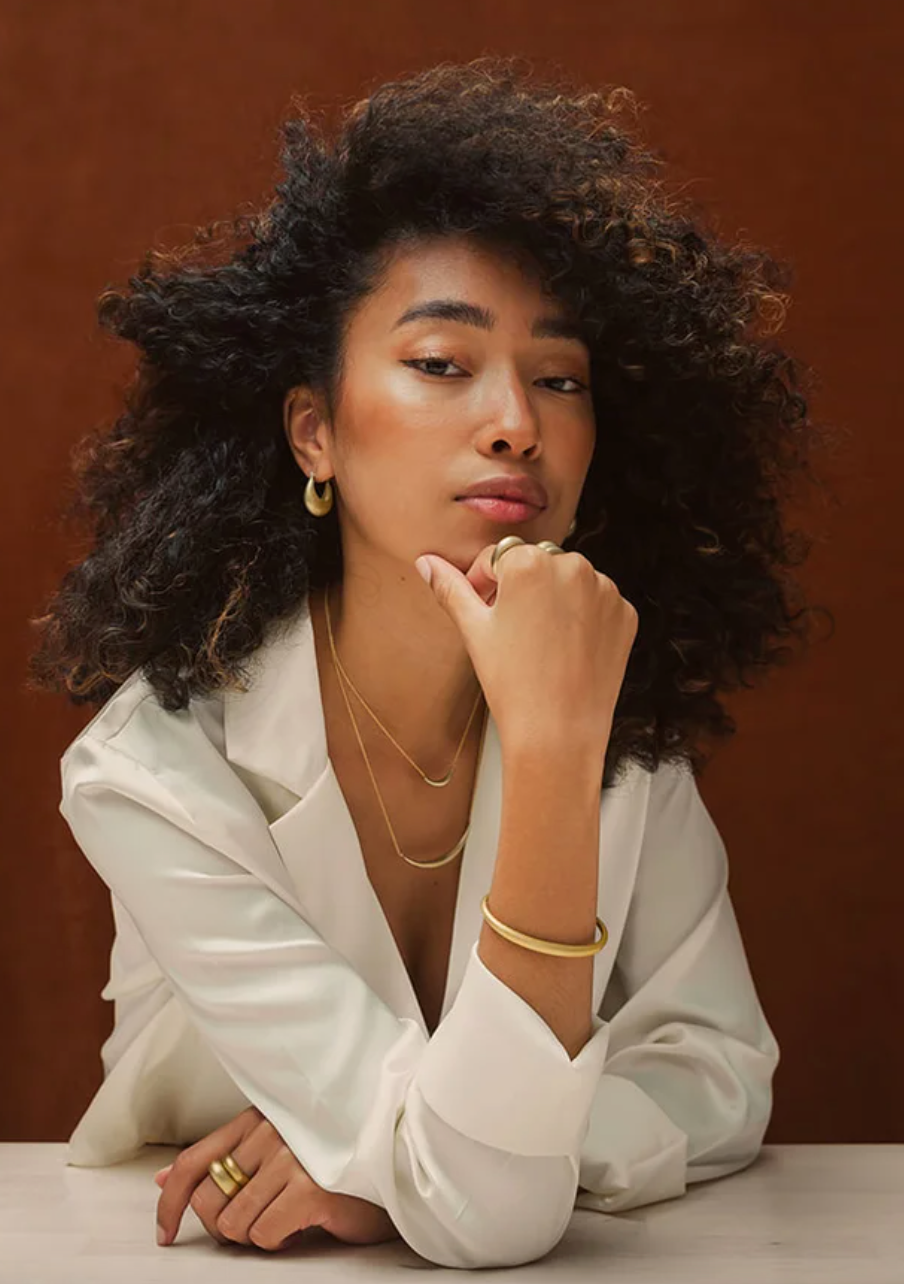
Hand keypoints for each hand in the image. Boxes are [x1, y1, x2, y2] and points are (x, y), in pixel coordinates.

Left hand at [154, 1105, 398, 1249]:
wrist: (392, 1166)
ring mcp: (291, 1157)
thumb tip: (164, 1179)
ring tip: (288, 1216)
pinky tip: (305, 1222)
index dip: (170, 1204)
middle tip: (258, 1221)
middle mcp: (270, 1131)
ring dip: (257, 1233)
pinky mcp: (310, 1187)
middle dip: (224, 1225)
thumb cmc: (330, 1162)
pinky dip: (280, 1241)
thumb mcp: (272, 1155)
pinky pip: (263, 1236)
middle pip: (207, 1200)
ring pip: (233, 1224)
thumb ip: (223, 1161)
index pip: (191, 1161)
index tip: (165, 1234)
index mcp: (256, 1118)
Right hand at [414, 539, 637, 752]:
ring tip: (541, 643)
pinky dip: (584, 618)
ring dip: (555, 599)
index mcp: (529, 562)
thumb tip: (427, 563)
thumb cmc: (512, 682)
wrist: (557, 732)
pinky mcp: (624, 613)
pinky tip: (567, 649)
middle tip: (512, 631)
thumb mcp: (474, 630)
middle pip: (537, 564)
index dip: (485, 584)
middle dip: (522, 588)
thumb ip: (451, 588)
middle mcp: (572, 565)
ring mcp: (604, 589)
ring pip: (570, 581)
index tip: (484, 610)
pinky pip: (598, 603)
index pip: (499, 557)